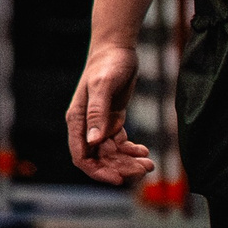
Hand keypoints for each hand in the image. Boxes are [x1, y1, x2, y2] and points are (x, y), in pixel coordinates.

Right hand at [66, 42, 155, 184]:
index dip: (98, 172)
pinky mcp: (112, 120)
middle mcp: (86, 125)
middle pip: (100, 159)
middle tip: (144, 168)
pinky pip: (119, 143)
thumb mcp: (103, 87)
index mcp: (78, 120)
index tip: (118, 179)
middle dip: (120, 167)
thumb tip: (93, 141)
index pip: (82, 157)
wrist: (117, 48)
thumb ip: (97, 113)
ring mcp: (99, 124)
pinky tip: (144, 151)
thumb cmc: (108, 64)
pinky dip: (131, 150)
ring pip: (111, 153)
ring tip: (149, 163)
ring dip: (128, 161)